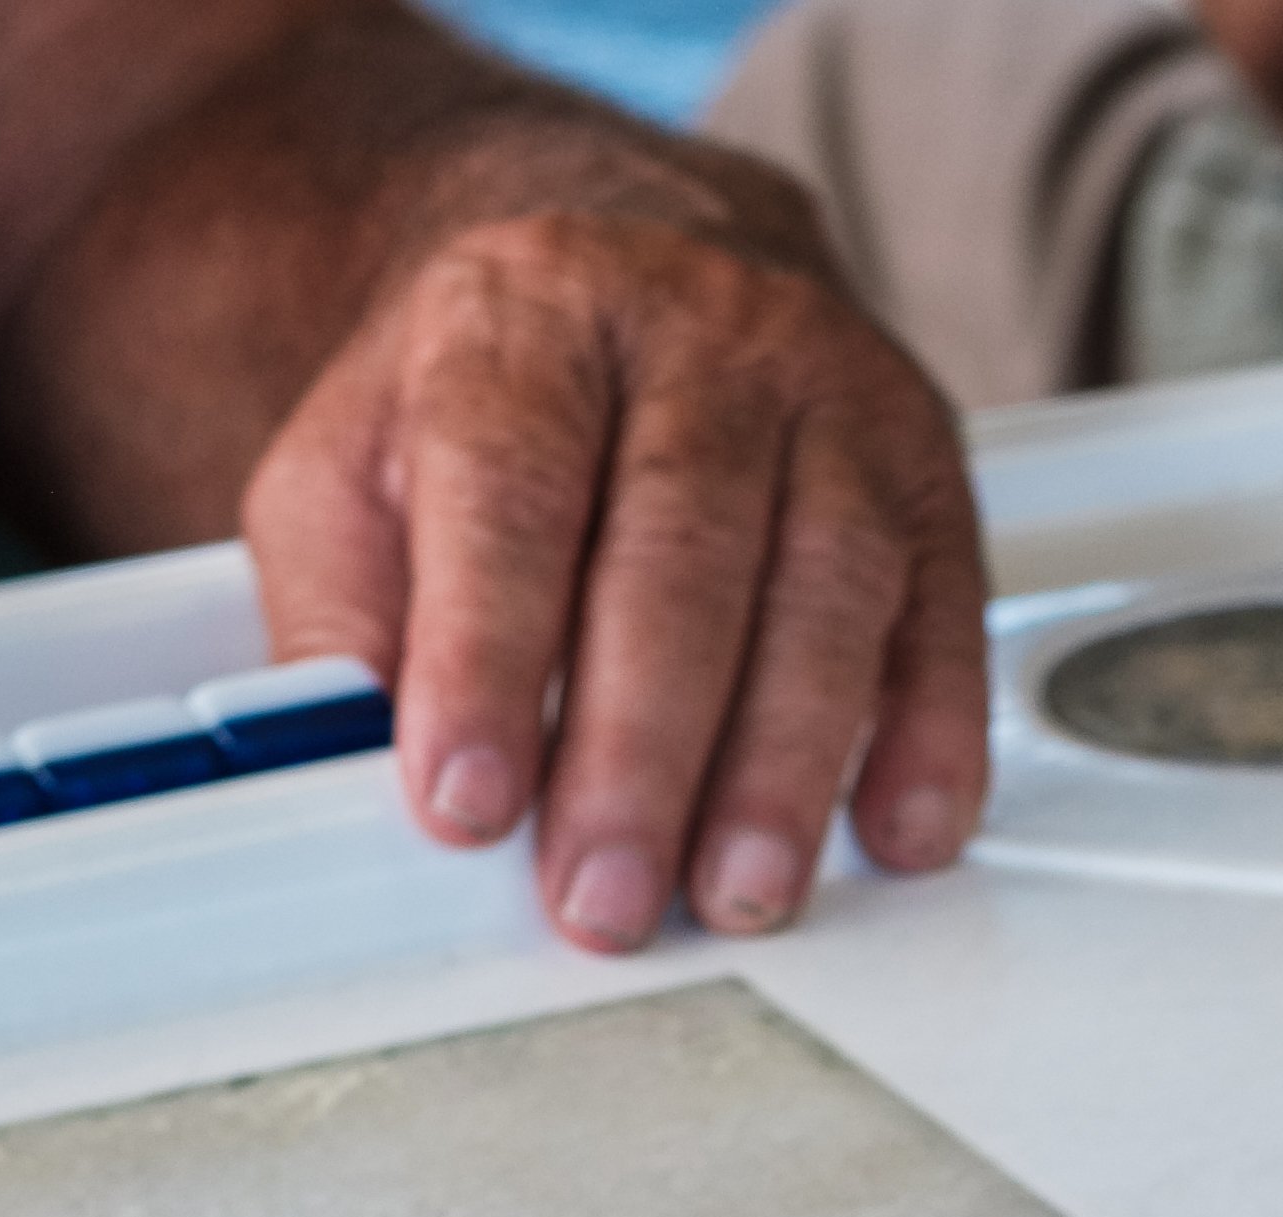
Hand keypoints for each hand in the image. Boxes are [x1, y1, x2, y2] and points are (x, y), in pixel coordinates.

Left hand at [244, 135, 987, 954]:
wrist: (628, 256)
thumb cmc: (487, 396)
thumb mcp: (353, 468)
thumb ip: (340, 611)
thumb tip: (341, 767)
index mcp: (527, 320)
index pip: (510, 491)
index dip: (487, 658)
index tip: (467, 803)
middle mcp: (696, 335)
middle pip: (680, 551)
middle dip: (640, 749)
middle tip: (605, 894)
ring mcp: (828, 392)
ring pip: (825, 582)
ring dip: (786, 761)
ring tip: (741, 889)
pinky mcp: (925, 466)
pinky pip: (943, 603)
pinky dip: (929, 730)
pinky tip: (895, 828)